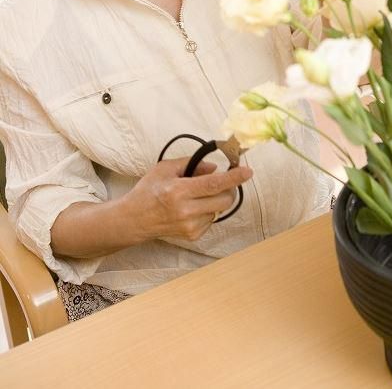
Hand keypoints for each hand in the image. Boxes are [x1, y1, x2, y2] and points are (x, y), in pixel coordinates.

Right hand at [125, 157, 252, 243]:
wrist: (134, 220)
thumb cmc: (148, 190)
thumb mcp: (165, 168)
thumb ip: (192, 164)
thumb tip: (214, 168)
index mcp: (178, 191)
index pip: (213, 184)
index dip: (233, 177)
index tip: (248, 171)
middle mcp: (185, 211)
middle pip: (224, 200)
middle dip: (229, 188)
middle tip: (222, 180)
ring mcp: (189, 226)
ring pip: (219, 209)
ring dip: (216, 199)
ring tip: (197, 194)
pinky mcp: (192, 236)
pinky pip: (211, 219)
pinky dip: (208, 210)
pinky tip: (193, 207)